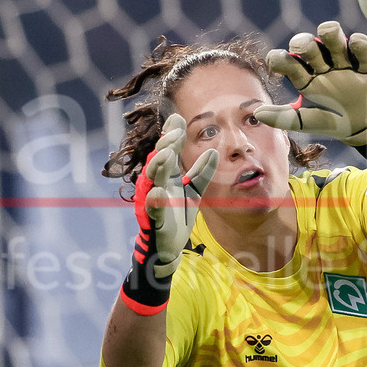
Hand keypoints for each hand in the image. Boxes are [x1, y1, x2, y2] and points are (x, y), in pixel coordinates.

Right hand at [134, 113, 217, 278]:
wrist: (168, 246)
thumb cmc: (177, 215)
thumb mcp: (194, 191)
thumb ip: (202, 172)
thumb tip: (214, 151)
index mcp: (165, 176)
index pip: (167, 150)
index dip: (170, 135)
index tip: (177, 119)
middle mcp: (155, 184)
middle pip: (158, 160)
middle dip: (165, 146)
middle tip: (175, 133)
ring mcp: (152, 201)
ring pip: (151, 180)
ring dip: (157, 166)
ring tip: (166, 154)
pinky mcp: (153, 220)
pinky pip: (152, 209)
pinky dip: (154, 201)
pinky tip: (158, 192)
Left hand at [254, 21, 366, 145]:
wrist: (359, 130)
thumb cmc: (328, 122)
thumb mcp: (305, 122)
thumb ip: (283, 118)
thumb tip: (257, 113)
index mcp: (303, 77)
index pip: (286, 61)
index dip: (278, 59)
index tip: (276, 66)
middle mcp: (320, 65)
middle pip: (307, 45)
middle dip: (302, 42)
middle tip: (300, 47)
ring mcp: (342, 64)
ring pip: (333, 37)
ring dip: (329, 32)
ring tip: (328, 32)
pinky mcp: (365, 66)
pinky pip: (362, 49)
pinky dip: (358, 42)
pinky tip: (354, 42)